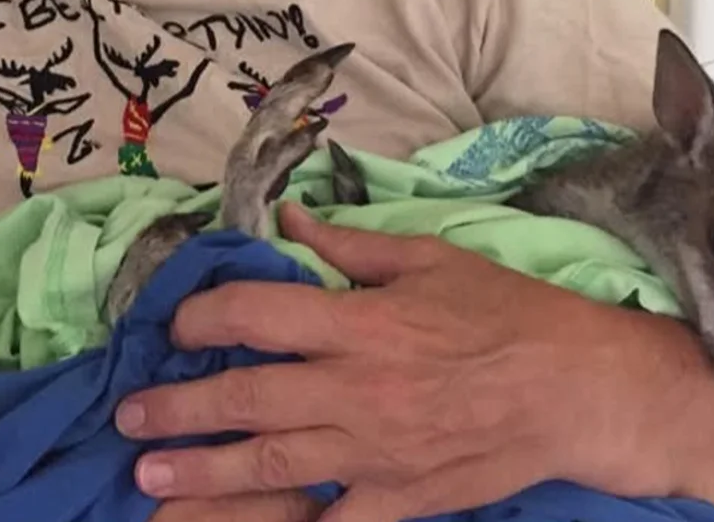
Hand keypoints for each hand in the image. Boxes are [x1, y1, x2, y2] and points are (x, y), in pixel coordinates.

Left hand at [116, 202, 645, 521]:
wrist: (584, 392)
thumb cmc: (509, 315)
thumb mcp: (430, 258)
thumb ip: (350, 243)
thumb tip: (287, 220)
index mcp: (359, 322)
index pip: (255, 315)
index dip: (201, 317)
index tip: (175, 326)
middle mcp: (355, 388)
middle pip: (246, 398)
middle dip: (178, 410)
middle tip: (128, 421)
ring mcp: (376, 452)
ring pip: (271, 467)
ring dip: (205, 475)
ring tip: (149, 481)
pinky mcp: (401, 499)